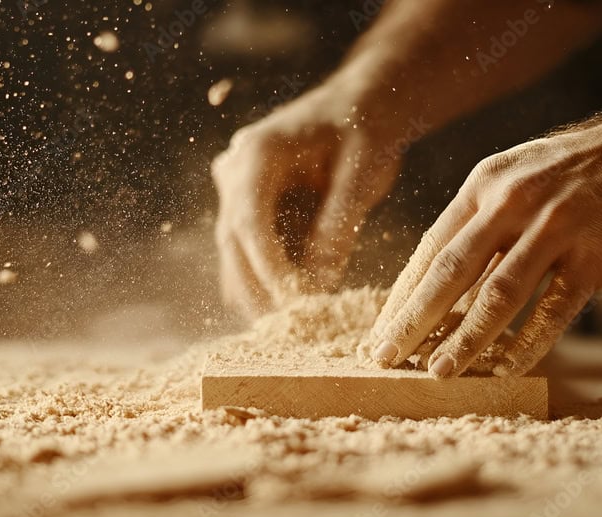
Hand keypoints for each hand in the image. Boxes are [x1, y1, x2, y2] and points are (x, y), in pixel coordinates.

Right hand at [212, 85, 404, 317]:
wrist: (365, 102)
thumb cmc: (367, 127)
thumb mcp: (361, 173)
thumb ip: (338, 225)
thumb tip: (319, 283)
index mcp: (258, 154)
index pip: (249, 221)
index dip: (266, 267)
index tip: (289, 303)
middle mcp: (237, 171)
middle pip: (234, 241)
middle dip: (257, 288)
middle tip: (286, 329)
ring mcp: (239, 189)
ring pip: (236, 251)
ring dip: (257, 289)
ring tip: (286, 326)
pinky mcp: (252, 207)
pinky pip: (251, 249)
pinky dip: (267, 277)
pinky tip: (289, 306)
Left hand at [362, 117, 601, 376]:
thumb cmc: (584, 168)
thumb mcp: (520, 176)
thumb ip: (484, 220)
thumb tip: (442, 277)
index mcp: (484, 186)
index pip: (430, 250)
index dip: (401, 296)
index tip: (379, 331)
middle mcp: (511, 204)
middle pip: (449, 273)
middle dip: (411, 321)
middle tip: (383, 357)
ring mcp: (555, 228)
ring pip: (496, 295)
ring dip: (463, 339)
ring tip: (438, 372)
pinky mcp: (596, 254)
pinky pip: (553, 309)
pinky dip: (527, 344)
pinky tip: (505, 369)